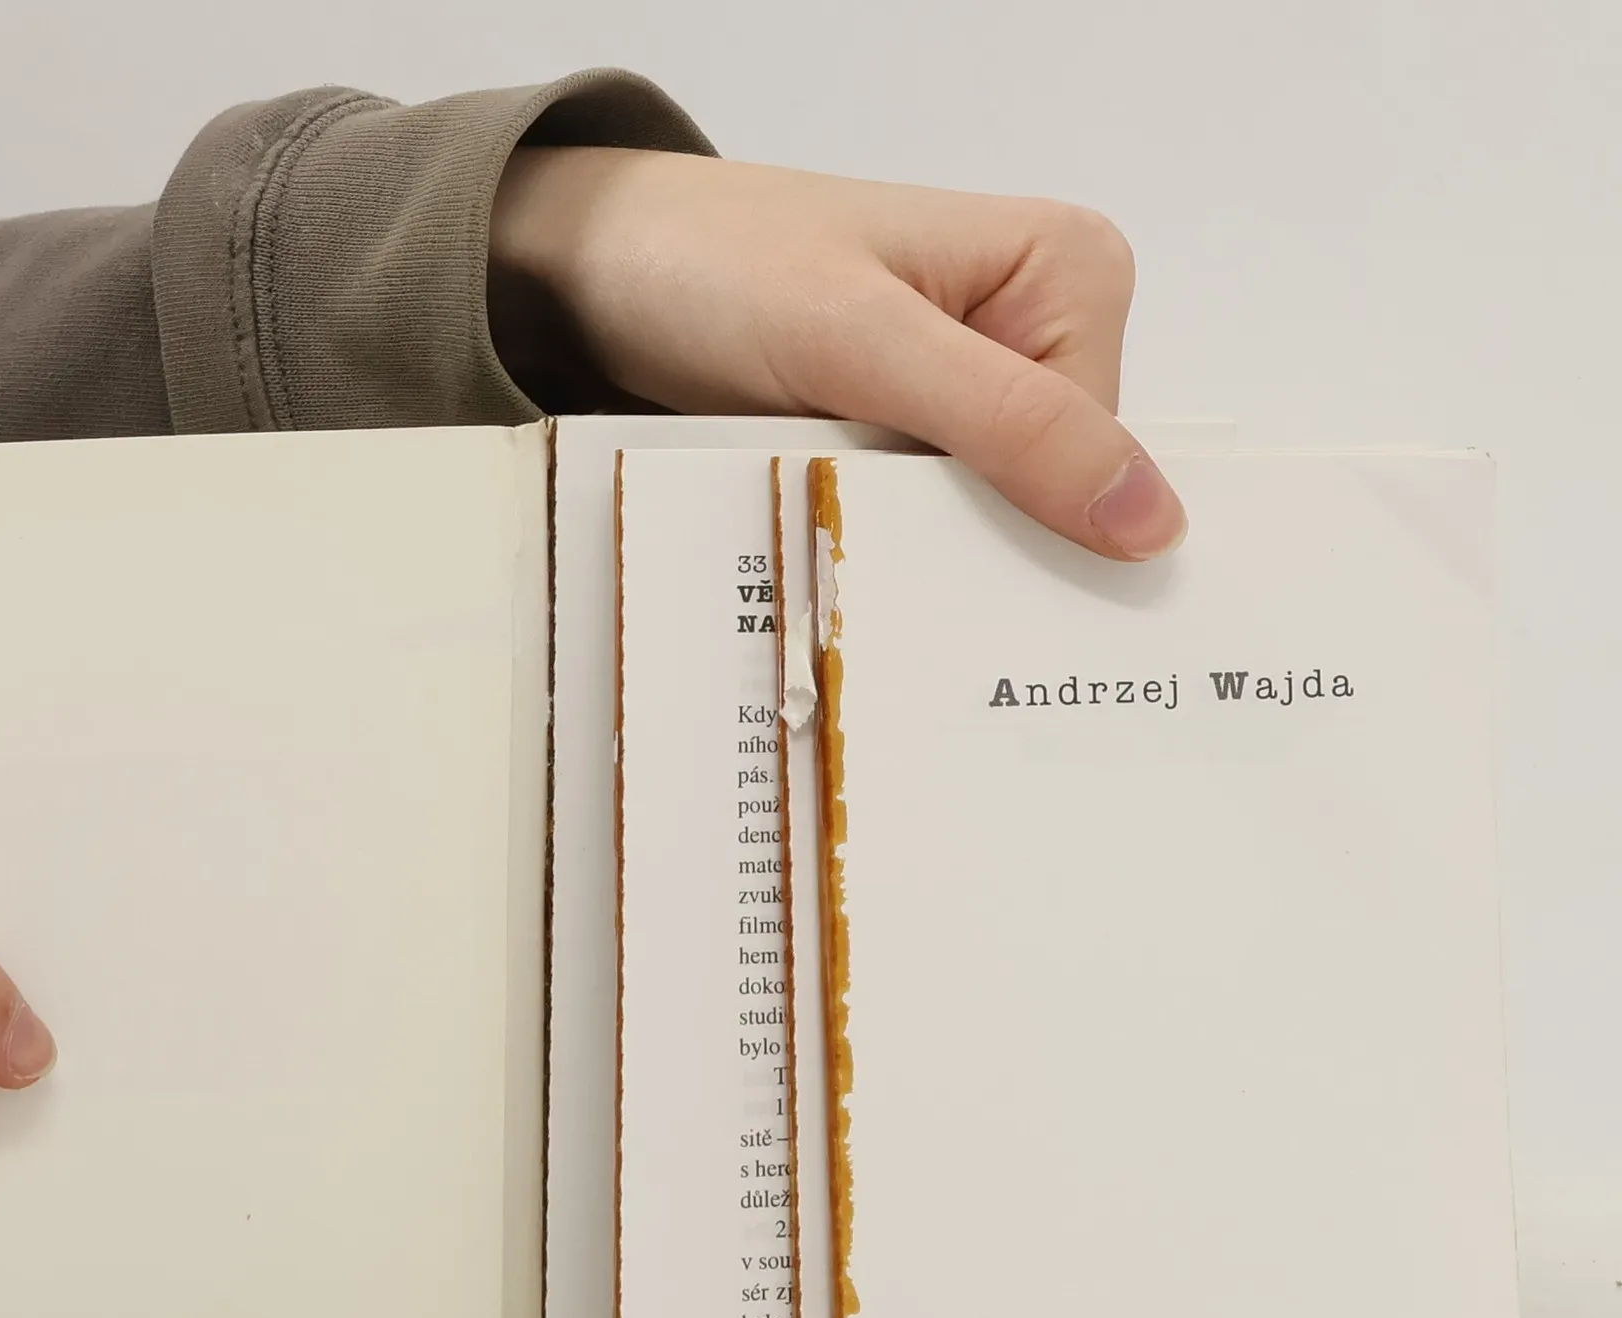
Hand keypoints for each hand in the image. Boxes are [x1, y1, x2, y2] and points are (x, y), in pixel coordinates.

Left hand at [491, 148, 1184, 560]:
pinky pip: (922, 518)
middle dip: (981, 551)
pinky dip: (884, 551)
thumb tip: (1150, 520)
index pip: (1100, 454)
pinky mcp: (900, 431)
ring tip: (866, 600)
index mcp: (1069, 274)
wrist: (598, 268)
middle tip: (912, 619)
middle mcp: (1033, 329)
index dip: (1047, 531)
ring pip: (983, 519)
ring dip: (923, 561)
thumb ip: (1007, 422)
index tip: (986, 611)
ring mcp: (965, 387)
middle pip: (1047, 492)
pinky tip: (845, 577)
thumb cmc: (719, 266)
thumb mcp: (865, 341)